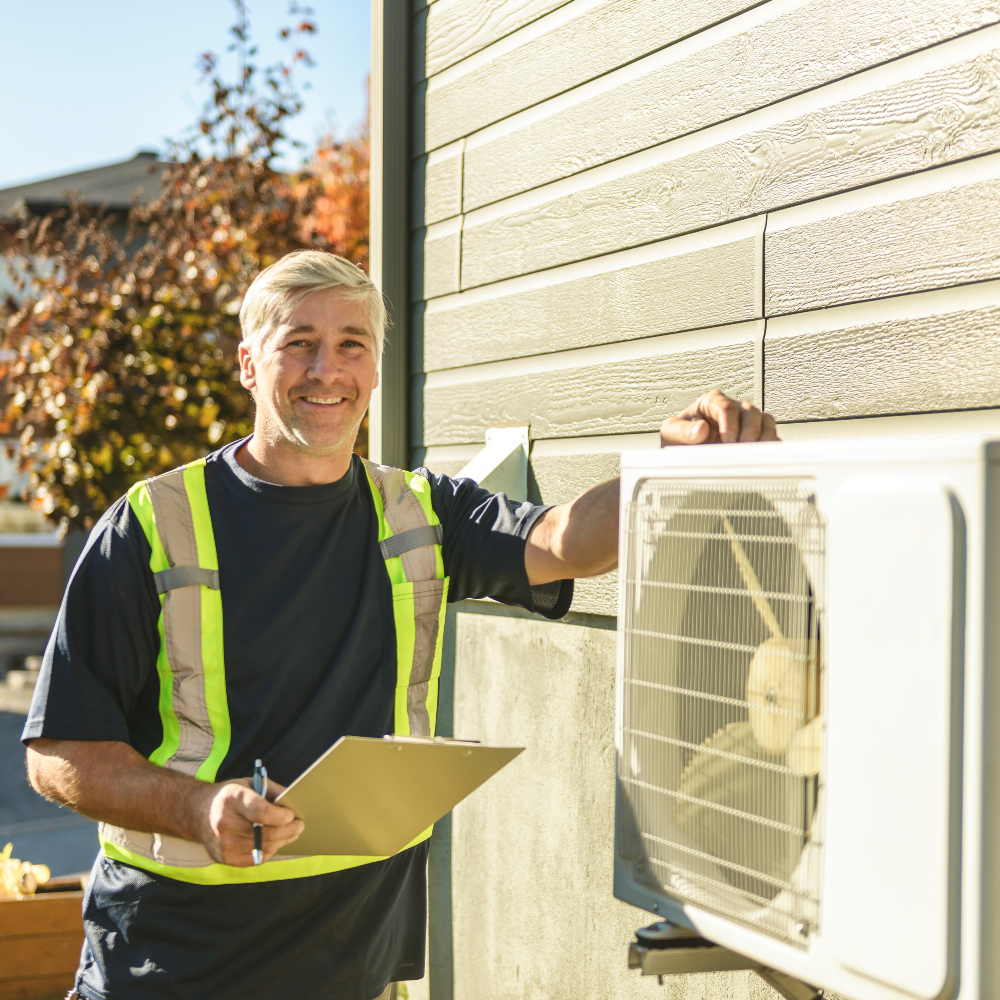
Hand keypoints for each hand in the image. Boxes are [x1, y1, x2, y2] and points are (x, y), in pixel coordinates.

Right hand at [192, 777, 303, 866]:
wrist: (198, 812)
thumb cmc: (231, 796)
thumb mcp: (250, 783)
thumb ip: (272, 791)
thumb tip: (294, 802)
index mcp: (231, 798)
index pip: (259, 812)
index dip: (279, 816)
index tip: (292, 815)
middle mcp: (223, 822)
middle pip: (264, 833)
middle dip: (288, 830)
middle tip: (300, 826)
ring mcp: (221, 843)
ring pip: (262, 848)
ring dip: (282, 842)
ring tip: (291, 834)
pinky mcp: (223, 858)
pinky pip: (254, 859)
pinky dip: (269, 851)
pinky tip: (275, 843)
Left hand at [660, 390, 778, 445]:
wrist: (684, 451)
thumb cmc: (679, 437)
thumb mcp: (672, 433)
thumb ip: (683, 431)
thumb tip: (699, 429)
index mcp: (711, 402)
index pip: (727, 407)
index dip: (730, 425)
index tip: (727, 441)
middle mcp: (732, 408)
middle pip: (750, 412)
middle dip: (749, 432)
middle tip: (742, 449)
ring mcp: (746, 420)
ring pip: (765, 420)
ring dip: (763, 437)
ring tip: (754, 453)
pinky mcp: (756, 434)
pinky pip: (770, 434)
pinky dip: (770, 444)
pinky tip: (764, 455)